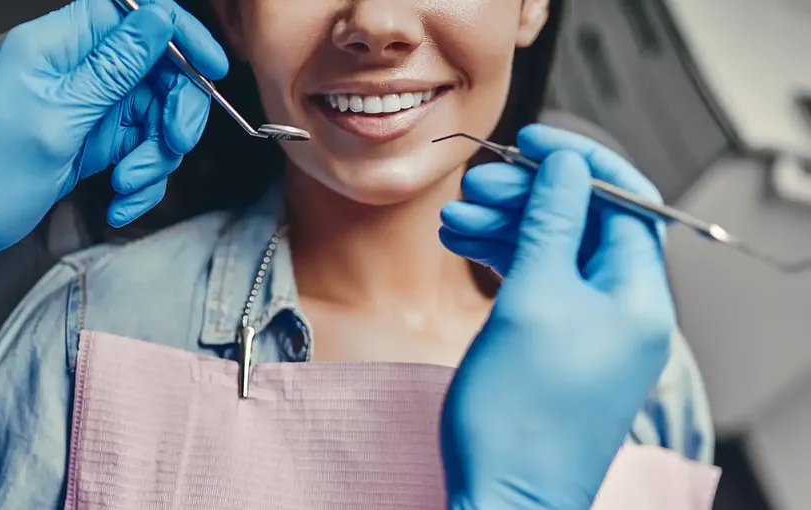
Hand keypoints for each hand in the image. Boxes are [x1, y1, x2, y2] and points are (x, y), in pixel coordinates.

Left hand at [0, 0, 227, 297]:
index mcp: (57, 45)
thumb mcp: (56, 119)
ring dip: (154, 157)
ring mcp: (86, 107)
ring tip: (126, 187)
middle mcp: (75, 70)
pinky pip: (138, 151)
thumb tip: (158, 19)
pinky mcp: (91, 142)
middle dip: (173, 112)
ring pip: (153, 116)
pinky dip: (138, 181)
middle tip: (171, 146)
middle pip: (157, 69)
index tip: (210, 68)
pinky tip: (117, 203)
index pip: (133, 13)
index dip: (178, 33)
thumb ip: (113, 68)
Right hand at [438, 124, 675, 508]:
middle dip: (529, 196)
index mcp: (638, 297)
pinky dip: (502, 260)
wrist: (502, 496)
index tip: (532, 141)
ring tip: (454, 219)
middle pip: (583, 223)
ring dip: (506, 226)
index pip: (625, 201)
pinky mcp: (557, 346)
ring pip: (553, 251)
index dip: (578, 162)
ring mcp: (590, 330)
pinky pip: (537, 284)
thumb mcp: (532, 300)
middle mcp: (622, 311)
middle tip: (477, 185)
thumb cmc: (520, 419)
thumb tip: (566, 167)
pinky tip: (463, 247)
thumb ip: (550, 225)